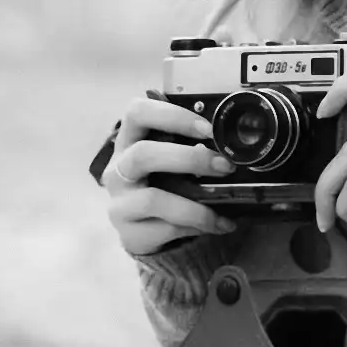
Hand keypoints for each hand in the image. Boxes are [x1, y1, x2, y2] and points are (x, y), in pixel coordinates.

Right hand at [102, 93, 240, 255]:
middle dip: (189, 159)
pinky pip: (164, 229)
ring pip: (152, 199)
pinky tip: (216, 225)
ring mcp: (119, 203)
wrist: (145, 229)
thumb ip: (189, 146)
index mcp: (129, 140)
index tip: (208, 129)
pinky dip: (196, 226)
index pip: (136, 113)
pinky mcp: (129, 233)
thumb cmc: (163, 183)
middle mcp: (117, 169)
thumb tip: (230, 144)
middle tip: (225, 166)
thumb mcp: (170, 159)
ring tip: (224, 210)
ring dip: (194, 205)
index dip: (172, 116)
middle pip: (143, 154)